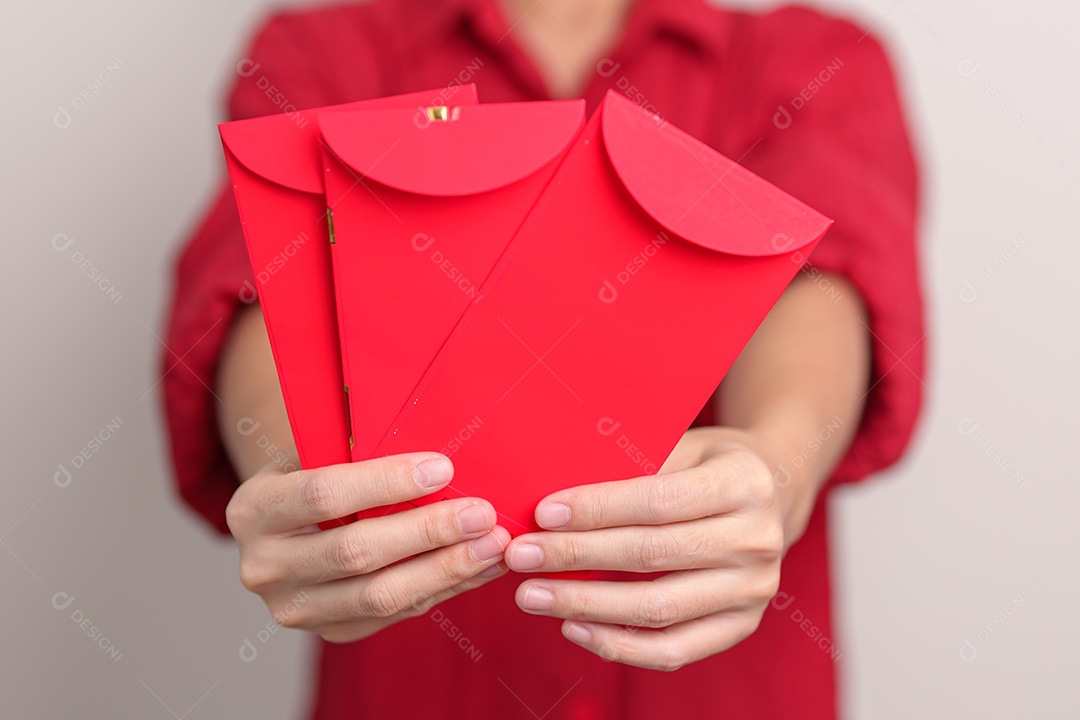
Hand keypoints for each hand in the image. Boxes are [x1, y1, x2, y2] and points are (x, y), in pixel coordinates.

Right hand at [226, 452, 509, 642]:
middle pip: (356, 553)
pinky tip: (482, 566)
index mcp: (254, 509)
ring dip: (446, 569)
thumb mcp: (318, 450)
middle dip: (428, 532)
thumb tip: (438, 454)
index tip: (443, 468)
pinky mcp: (331, 632)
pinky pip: (398, 615)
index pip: (324, 495)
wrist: (290, 525)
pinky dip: (446, 589)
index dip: (386, 483)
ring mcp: (295, 608)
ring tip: (494, 545)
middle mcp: (265, 567)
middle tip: (483, 513)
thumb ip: (358, 450)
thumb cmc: (316, 471)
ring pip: (381, 596)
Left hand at [504, 427, 786, 670]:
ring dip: (585, 606)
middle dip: (576, 557)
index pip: (657, 501)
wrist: (774, 494)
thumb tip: (556, 499)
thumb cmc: (710, 464)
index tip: (543, 513)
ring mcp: (754, 591)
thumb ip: (634, 466)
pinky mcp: (741, 626)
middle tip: (521, 555)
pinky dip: (618, 644)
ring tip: (532, 595)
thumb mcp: (683, 445)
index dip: (596, 509)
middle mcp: (757, 540)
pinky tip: (573, 627)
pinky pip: (673, 650)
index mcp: (744, 483)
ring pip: (657, 609)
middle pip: (651, 556)